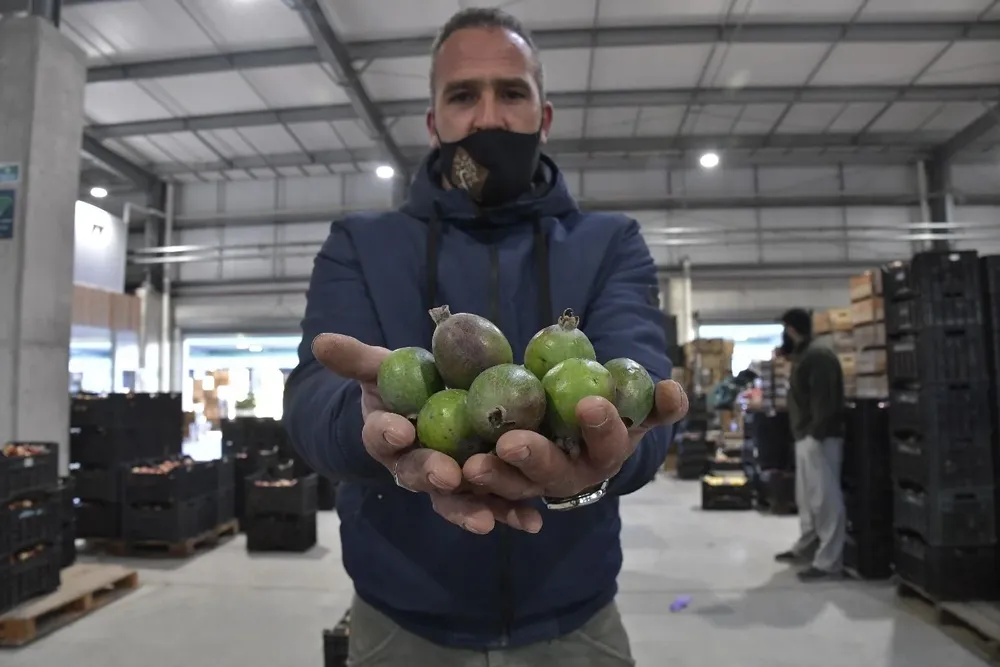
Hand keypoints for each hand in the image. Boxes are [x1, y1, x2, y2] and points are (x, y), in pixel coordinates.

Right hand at [311, 333, 543, 535]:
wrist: (433, 408)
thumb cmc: (403, 387)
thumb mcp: (381, 367)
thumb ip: (356, 358)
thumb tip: (320, 341)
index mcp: (386, 437)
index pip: (380, 436)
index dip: (386, 434)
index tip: (398, 429)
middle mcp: (413, 466)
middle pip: (418, 474)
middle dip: (431, 474)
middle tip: (446, 474)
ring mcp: (448, 482)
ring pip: (455, 498)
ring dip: (470, 508)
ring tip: (486, 519)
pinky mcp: (480, 490)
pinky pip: (495, 503)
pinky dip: (511, 514)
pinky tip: (532, 522)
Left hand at [463, 380, 688, 500]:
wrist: (575, 438)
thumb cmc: (607, 415)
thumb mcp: (634, 408)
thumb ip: (655, 402)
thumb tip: (674, 388)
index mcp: (603, 455)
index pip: (608, 445)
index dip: (603, 428)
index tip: (591, 403)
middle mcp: (568, 478)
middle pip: (552, 474)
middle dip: (533, 459)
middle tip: (512, 442)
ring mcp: (532, 487)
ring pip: (511, 488)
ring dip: (493, 480)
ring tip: (470, 467)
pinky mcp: (498, 488)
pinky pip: (479, 494)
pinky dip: (465, 494)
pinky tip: (447, 480)